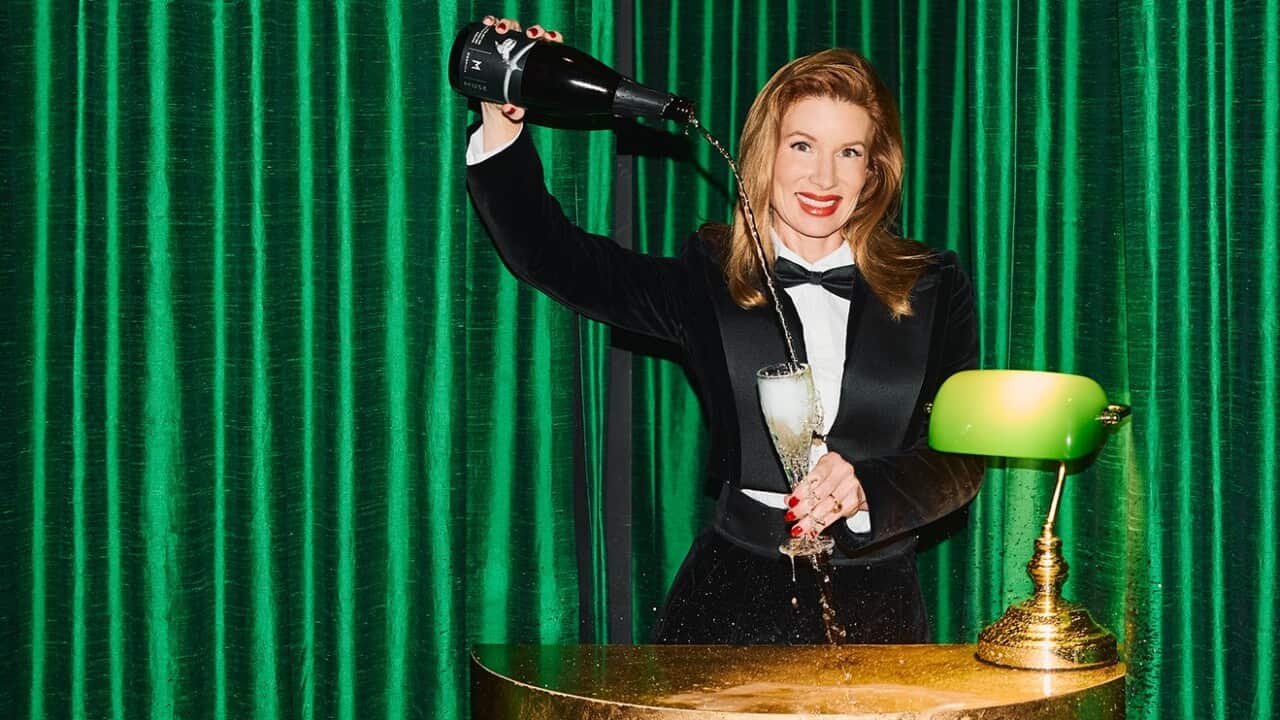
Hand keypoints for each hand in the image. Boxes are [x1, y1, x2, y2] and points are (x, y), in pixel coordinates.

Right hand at [478, 16, 563, 149]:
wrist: (497, 103)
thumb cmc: (515, 103)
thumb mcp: (518, 108)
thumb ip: (516, 111)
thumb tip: (510, 110)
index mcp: (540, 60)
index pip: (551, 43)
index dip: (552, 37)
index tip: (549, 39)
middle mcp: (527, 49)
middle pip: (533, 32)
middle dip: (533, 30)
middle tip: (530, 35)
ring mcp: (511, 44)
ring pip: (514, 27)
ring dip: (509, 24)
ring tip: (503, 30)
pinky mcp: (495, 43)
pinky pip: (494, 29)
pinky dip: (492, 23)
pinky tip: (489, 24)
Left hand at [784, 451, 867, 536]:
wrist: (856, 480)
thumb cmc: (833, 475)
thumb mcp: (819, 472)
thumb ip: (805, 484)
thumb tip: (789, 500)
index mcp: (832, 461)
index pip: (815, 477)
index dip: (802, 490)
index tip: (791, 501)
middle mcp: (843, 473)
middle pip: (820, 494)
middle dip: (803, 508)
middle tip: (791, 516)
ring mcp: (850, 488)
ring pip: (826, 508)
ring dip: (810, 520)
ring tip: (799, 528)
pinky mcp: (853, 503)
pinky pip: (834, 517)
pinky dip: (820, 526)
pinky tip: (812, 531)